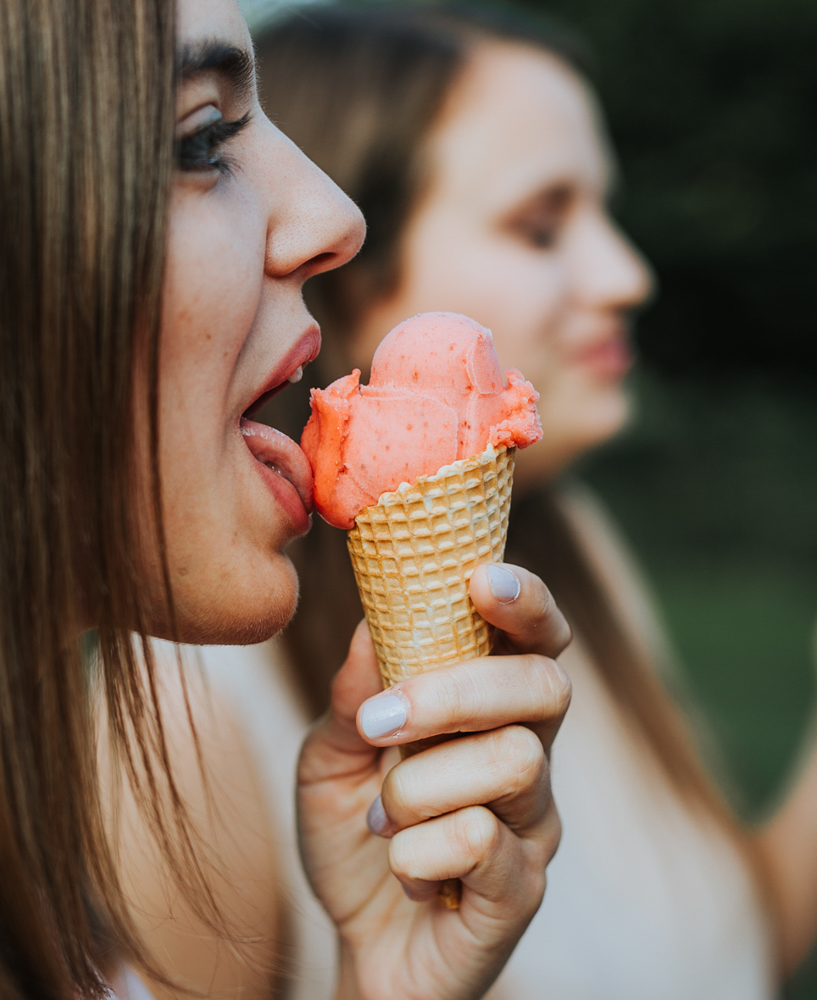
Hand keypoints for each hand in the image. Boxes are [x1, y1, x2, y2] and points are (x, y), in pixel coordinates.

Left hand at [297, 564, 570, 999]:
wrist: (360, 945)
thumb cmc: (357, 837)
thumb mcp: (332, 757)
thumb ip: (353, 695)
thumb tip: (368, 625)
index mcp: (491, 710)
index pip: (537, 639)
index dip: (526, 600)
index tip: (481, 577)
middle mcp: (530, 754)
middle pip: (545, 685)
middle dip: (458, 690)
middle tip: (382, 720)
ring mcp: (534, 822)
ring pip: (513, 761)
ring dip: (422, 785)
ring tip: (383, 817)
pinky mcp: (523, 888)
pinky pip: (483, 842)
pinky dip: (418, 851)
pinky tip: (402, 867)